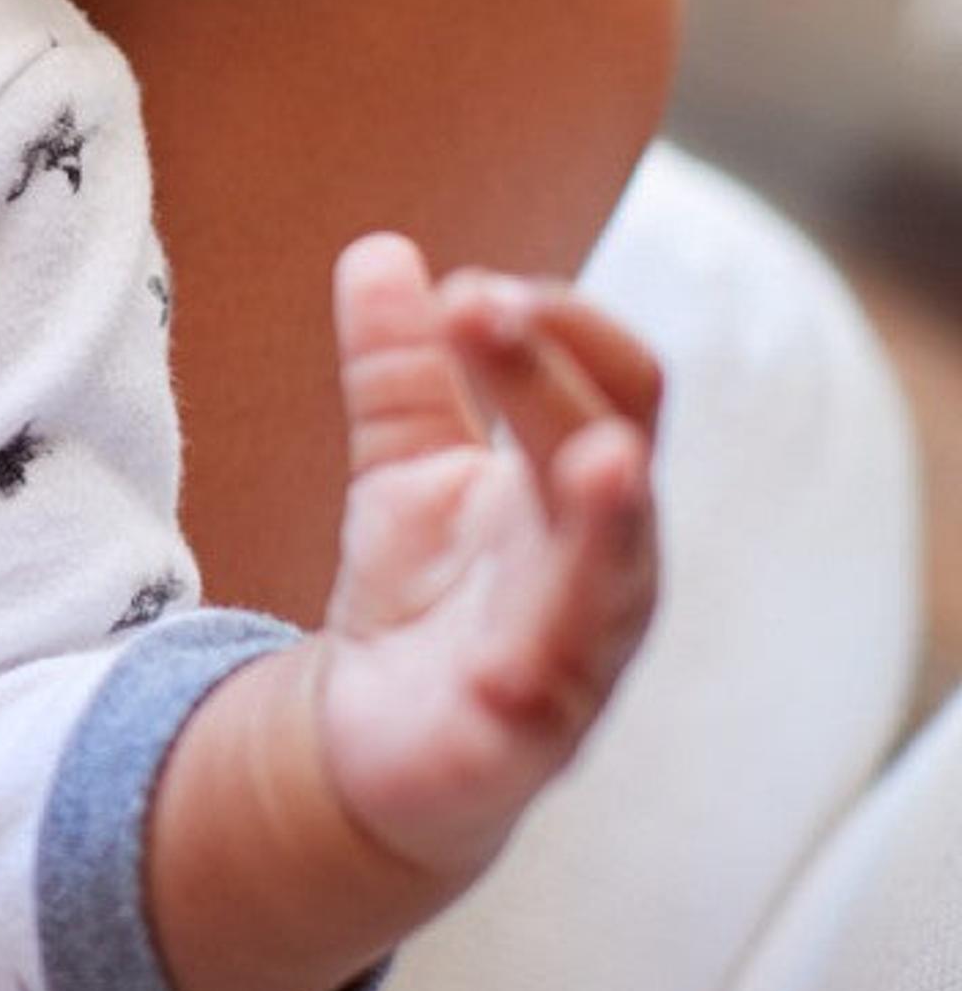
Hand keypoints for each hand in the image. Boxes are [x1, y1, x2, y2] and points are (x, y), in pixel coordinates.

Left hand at [313, 230, 662, 879]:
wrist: (376, 740)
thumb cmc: (423, 592)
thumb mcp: (403, 467)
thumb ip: (399, 369)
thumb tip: (382, 250)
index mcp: (580, 484)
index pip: (616, 382)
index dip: (559, 324)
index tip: (465, 287)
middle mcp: (604, 562)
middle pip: (612, 448)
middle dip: (555, 378)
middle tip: (482, 307)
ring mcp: (578, 650)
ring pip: (614, 576)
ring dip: (608, 517)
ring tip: (603, 459)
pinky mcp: (526, 735)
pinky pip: (545, 696)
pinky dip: (536, 666)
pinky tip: (512, 657)